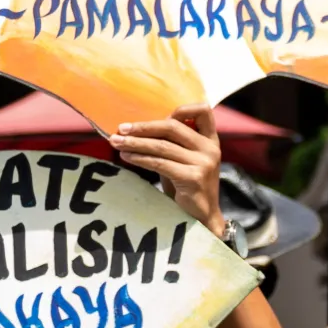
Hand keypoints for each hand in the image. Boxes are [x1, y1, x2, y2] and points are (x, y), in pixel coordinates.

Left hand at [108, 105, 224, 237]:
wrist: (201, 218)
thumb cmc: (187, 187)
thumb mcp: (182, 160)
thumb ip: (171, 143)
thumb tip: (136, 128)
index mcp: (211, 141)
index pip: (203, 111)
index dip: (182, 109)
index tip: (157, 115)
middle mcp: (210, 149)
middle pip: (173, 127)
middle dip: (143, 127)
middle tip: (121, 129)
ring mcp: (204, 163)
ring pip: (162, 146)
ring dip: (135, 143)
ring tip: (116, 143)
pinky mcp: (193, 178)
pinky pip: (160, 163)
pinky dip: (140, 158)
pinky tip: (127, 157)